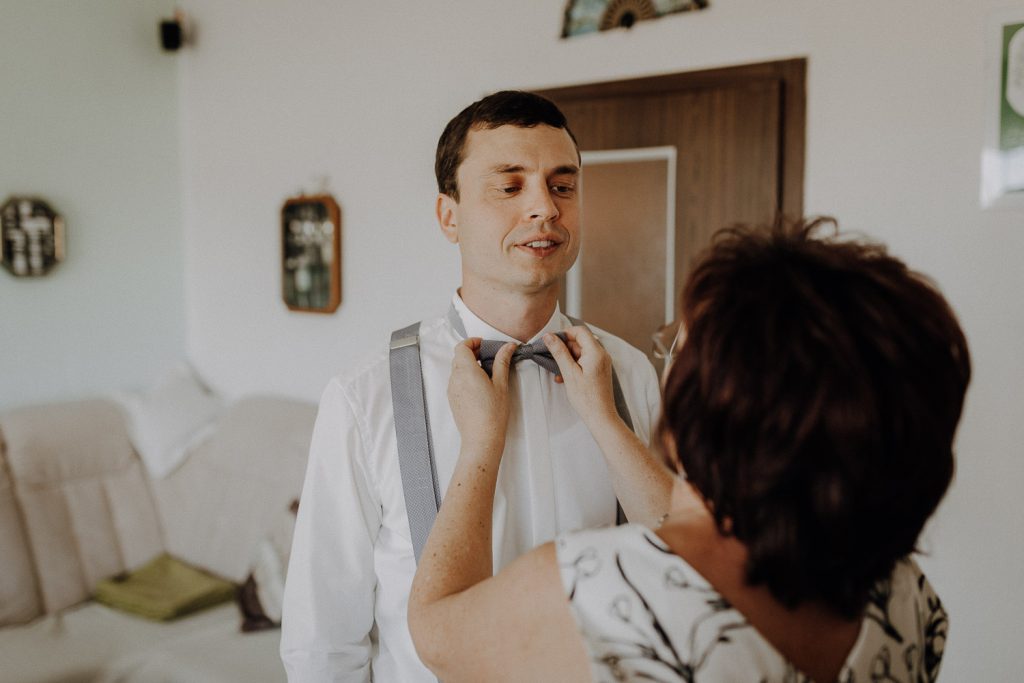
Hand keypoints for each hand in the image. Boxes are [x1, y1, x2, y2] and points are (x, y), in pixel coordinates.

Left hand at [447, 338, 515, 454]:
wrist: (481, 438)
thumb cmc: (493, 414)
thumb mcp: (501, 384)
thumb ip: (502, 362)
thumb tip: (507, 346)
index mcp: (466, 371)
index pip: (461, 347)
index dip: (472, 342)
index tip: (485, 345)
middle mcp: (455, 378)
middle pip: (458, 357)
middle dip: (472, 352)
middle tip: (488, 356)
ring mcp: (452, 389)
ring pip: (457, 369)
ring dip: (469, 364)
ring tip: (487, 371)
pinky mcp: (453, 399)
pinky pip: (456, 381)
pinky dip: (465, 376)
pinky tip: (480, 385)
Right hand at [543, 327, 619, 428]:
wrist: (601, 416)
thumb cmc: (586, 398)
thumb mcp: (569, 373)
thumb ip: (559, 352)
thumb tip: (549, 336)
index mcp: (596, 352)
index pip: (580, 331)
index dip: (565, 333)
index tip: (552, 341)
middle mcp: (602, 355)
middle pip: (580, 341)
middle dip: (565, 349)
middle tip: (552, 359)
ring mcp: (602, 363)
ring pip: (581, 352)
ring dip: (568, 359)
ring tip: (558, 373)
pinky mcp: (600, 370)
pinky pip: (585, 361)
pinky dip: (574, 366)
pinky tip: (564, 378)